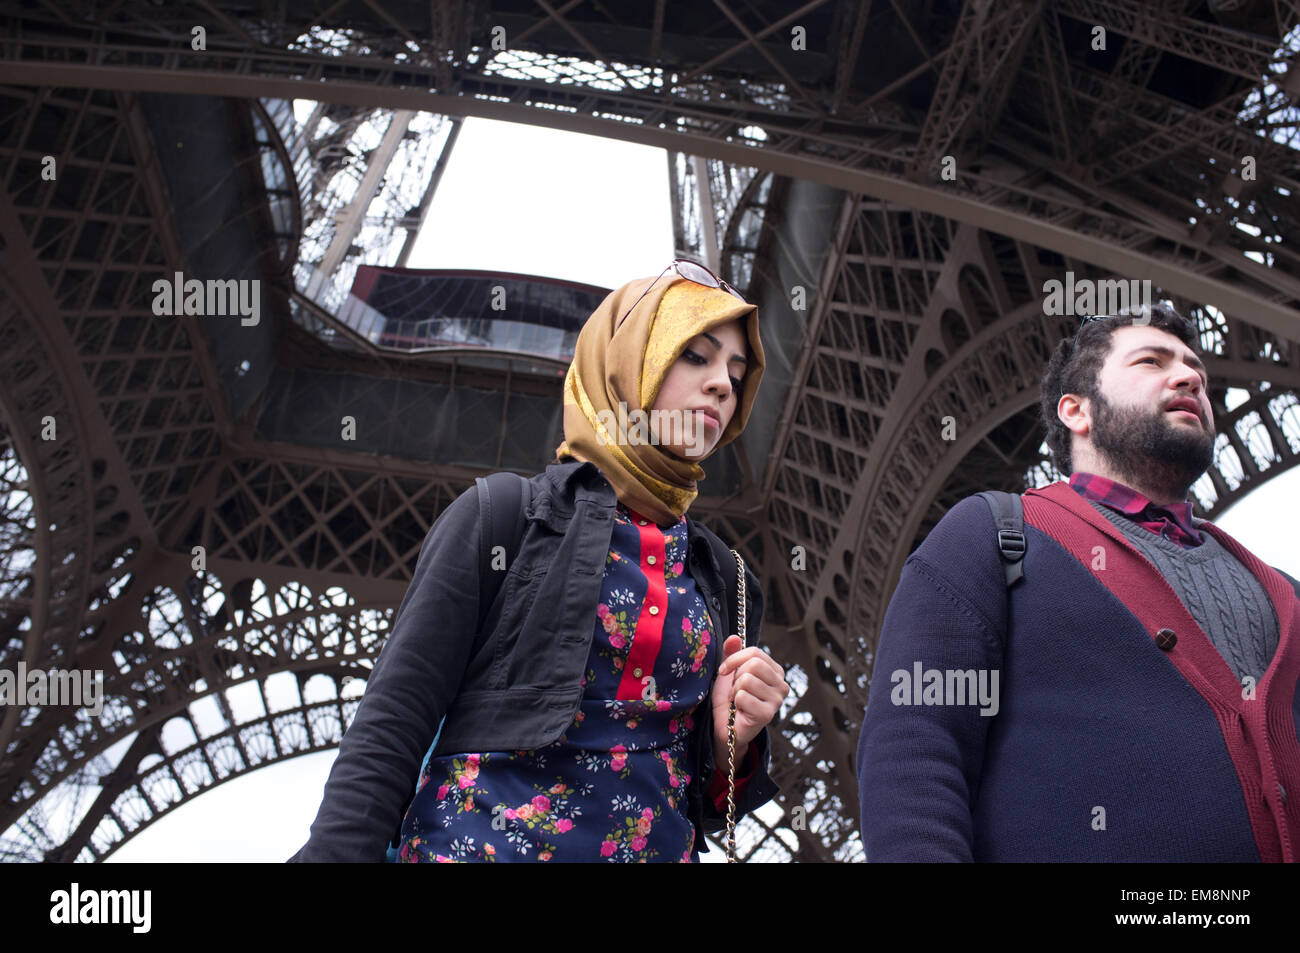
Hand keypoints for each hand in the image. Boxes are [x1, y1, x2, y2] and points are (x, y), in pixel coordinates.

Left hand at [711, 636, 788, 770]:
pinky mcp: (768, 714)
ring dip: (735, 690)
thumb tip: (733, 637)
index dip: (735, 659)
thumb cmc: (730, 699)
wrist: (726, 727)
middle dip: (736, 677)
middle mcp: (781, 685)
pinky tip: (740, 710)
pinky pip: (743, 697)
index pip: (755, 652)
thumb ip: (732, 654)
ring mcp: (777, 700)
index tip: (724, 670)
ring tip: (738, 700)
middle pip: (754, 665)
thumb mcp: (729, 673)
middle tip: (735, 690)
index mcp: (775, 672)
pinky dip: (736, 702)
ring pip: (748, 680)